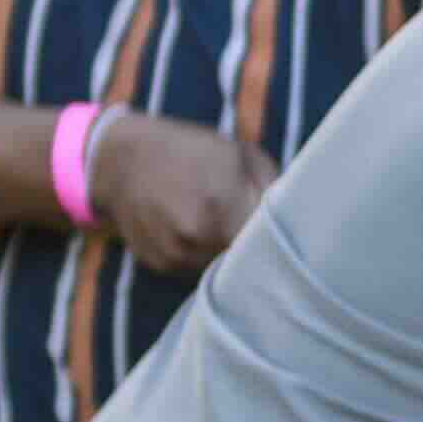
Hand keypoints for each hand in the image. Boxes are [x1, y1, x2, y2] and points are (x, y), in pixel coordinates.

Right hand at [77, 111, 267, 274]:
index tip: (284, 234)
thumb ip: (273, 188)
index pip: (268, 242)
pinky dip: (203, 257)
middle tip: (256, 230)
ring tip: (222, 225)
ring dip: (228, 255)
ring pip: (222, 271)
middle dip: (255, 248)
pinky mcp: (160, 265)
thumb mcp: (240, 154)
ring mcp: (175, 254)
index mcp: (222, 202)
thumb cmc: (190, 150)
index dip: (280, 240)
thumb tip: (302, 216)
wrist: (121, 160)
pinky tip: (197, 232)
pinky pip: (196, 270)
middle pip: (246, 260)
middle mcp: (196, 234)